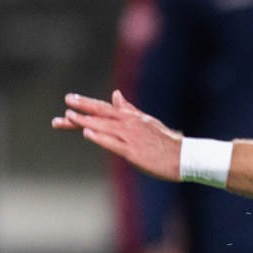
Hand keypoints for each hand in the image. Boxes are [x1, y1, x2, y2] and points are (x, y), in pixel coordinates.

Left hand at [53, 90, 182, 180]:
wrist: (184, 157)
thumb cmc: (166, 142)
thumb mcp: (146, 121)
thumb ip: (128, 109)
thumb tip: (116, 95)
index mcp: (132, 118)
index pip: (105, 108)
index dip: (87, 103)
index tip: (71, 99)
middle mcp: (130, 124)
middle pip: (102, 114)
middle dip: (83, 107)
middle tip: (67, 100)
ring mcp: (131, 137)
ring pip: (104, 126)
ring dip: (85, 121)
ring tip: (68, 116)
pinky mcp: (133, 152)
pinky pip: (113, 143)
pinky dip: (100, 137)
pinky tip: (87, 133)